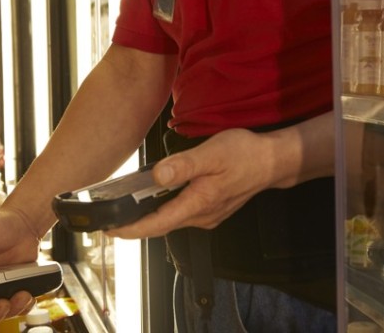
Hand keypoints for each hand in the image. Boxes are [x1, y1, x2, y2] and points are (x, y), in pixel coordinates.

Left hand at [106, 128, 272, 238]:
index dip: (131, 229)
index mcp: (199, 204)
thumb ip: (183, 166)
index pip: (157, 224)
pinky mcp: (212, 209)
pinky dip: (166, 208)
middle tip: (112, 217)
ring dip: (151, 216)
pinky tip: (158, 197)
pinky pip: (183, 213)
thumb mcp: (211, 154)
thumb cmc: (245, 155)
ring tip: (128, 207)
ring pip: (173, 219)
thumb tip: (157, 175)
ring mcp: (208, 215)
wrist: (273, 161)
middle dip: (136, 223)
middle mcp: (202, 216)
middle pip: (162, 224)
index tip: (111, 229)